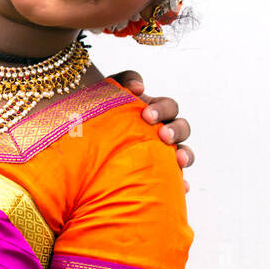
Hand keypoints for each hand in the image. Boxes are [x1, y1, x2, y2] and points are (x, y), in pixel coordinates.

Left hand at [109, 69, 194, 191]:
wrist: (83, 137)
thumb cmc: (97, 114)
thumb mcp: (106, 93)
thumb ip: (123, 81)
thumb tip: (139, 87)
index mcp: (153, 112)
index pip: (168, 107)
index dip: (162, 110)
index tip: (146, 115)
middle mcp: (161, 131)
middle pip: (181, 128)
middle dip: (175, 130)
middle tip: (161, 135)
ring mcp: (162, 153)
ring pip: (184, 152)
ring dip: (186, 154)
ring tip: (179, 160)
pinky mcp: (159, 173)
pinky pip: (176, 179)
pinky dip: (182, 183)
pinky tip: (183, 187)